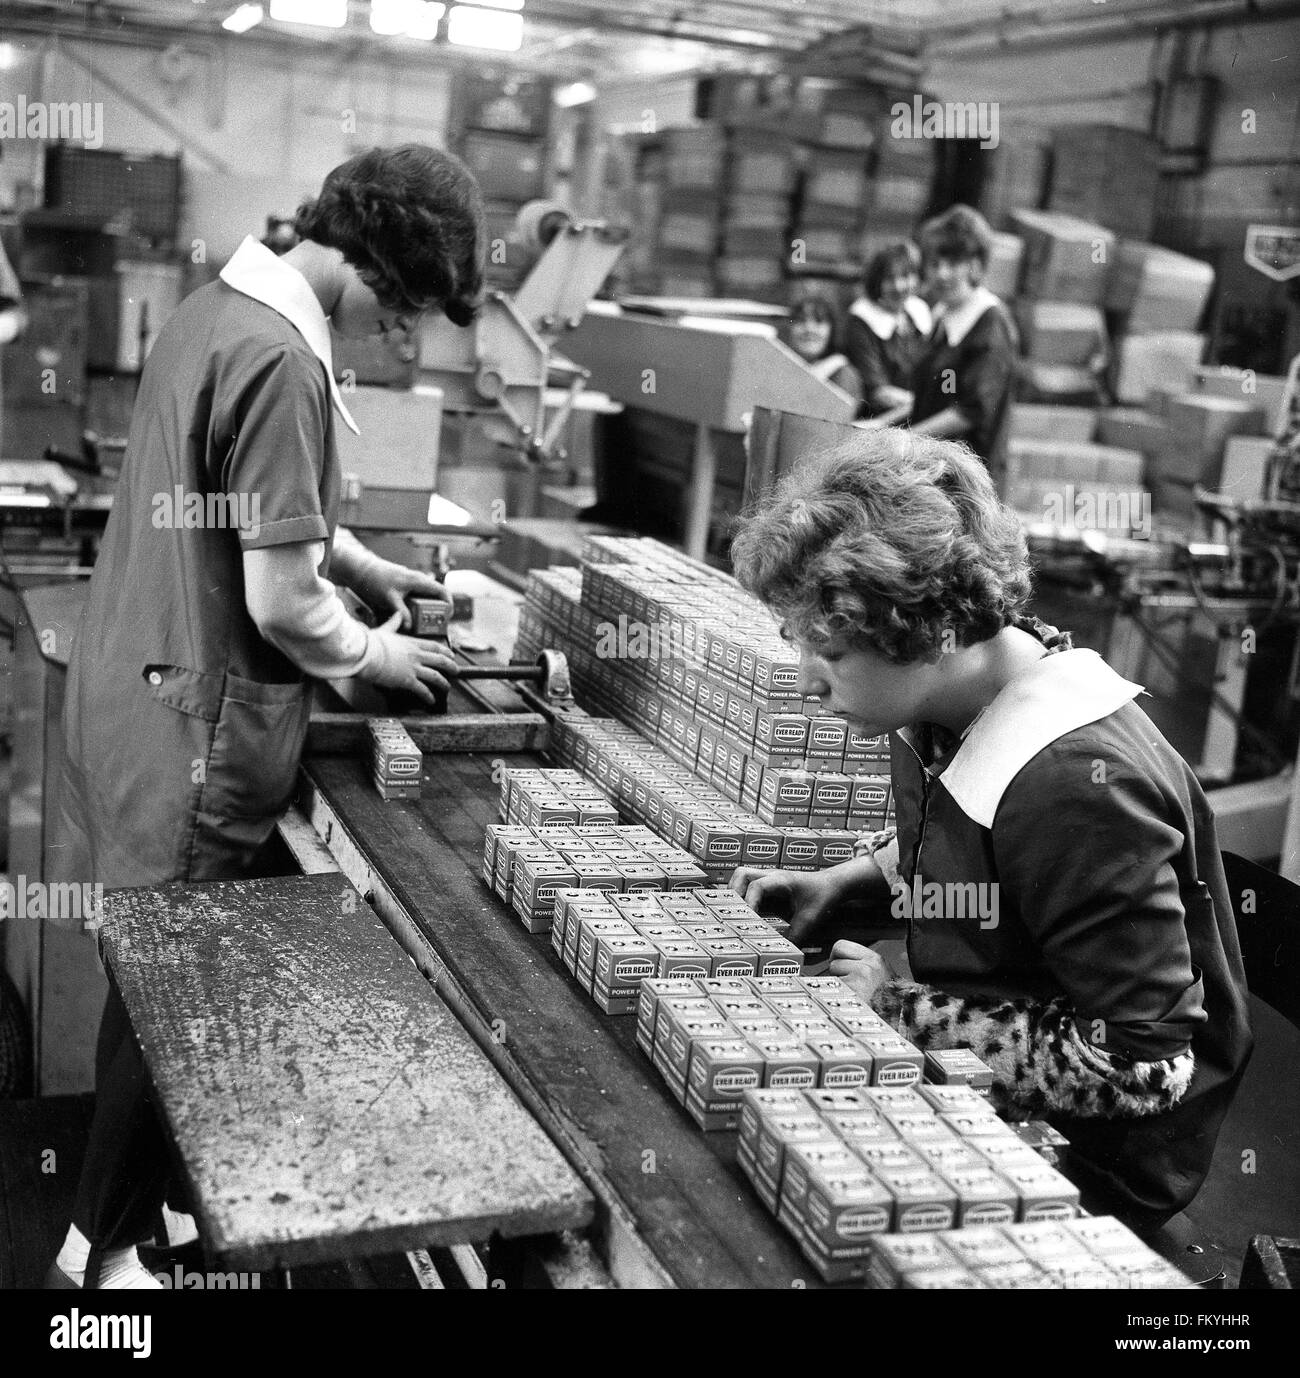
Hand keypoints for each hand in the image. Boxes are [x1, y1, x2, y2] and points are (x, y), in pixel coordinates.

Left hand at [354, 562, 447, 629]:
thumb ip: (401, 613)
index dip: (449, 605)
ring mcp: (413, 582)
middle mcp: (419, 580)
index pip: (443, 591)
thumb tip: (409, 627)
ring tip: (422, 622)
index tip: (446, 617)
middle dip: (438, 610)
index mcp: (419, 581)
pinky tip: (410, 615)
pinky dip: (419, 606)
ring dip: (427, 609)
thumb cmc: (376, 580)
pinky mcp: (406, 585)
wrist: (363, 570)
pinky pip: (418, 597)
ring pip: (427, 597)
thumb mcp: (389, 599)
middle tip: (433, 624)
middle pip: (437, 596)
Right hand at [357, 610, 456, 706]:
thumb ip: (394, 623)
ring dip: (443, 683)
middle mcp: (416, 655)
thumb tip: (398, 614)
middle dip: (451, 666)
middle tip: (456, 670)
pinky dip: (428, 696)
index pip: (434, 646)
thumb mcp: (385, 629)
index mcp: (411, 643)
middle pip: (440, 660)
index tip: (451, 654)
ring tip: (447, 687)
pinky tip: (431, 701)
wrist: (366, 652)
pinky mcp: (407, 680)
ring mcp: (413, 668)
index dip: (445, 651)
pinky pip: (422, 690)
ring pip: (435, 676)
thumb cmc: (372, 642)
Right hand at [728, 866, 845, 944]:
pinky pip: (749, 887)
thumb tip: (780, 953)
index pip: (756, 886)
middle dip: (733, 894)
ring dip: (735, 894)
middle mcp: (771, 876)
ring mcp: (769, 879)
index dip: (748, 903)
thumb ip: (796, 935)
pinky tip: (744, 914)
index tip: (746, 921)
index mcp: (781, 880)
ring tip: (733, 913)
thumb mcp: (811, 919)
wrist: (833, 885)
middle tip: (731, 914)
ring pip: (742, 878)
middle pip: (742, 875)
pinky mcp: (769, 886)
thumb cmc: (823, 897)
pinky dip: (742, 897)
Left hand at [827, 939, 892, 1004]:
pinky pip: (835, 990)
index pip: (841, 946)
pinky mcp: (852, 992)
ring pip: (832, 976)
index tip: (839, 965)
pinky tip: (853, 1001)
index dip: (836, 956)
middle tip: (848, 982)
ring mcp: (859, 979)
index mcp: (874, 959)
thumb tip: (839, 960)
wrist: (899, 1017)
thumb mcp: (879, 973)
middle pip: (834, 961)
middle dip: (837, 972)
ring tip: (854, 993)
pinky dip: (840, 997)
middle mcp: (868, 966)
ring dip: (839, 986)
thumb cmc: (890, 998)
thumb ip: (861, 963)